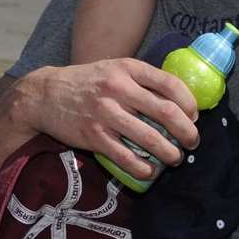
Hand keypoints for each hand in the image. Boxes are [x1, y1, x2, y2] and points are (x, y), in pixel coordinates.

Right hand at [21, 59, 199, 179]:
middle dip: (187, 132)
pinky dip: (144, 168)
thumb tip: (176, 99)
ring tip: (175, 158)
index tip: (194, 115)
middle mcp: (118, 88)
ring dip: (170, 154)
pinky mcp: (94, 136)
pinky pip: (127, 158)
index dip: (189, 103)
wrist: (44, 95)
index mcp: (127, 68)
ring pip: (151, 139)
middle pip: (167, 113)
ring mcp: (106, 113)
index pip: (170, 84)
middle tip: (192, 142)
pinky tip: (150, 171)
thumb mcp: (113, 69)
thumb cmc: (86, 82)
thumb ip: (140, 80)